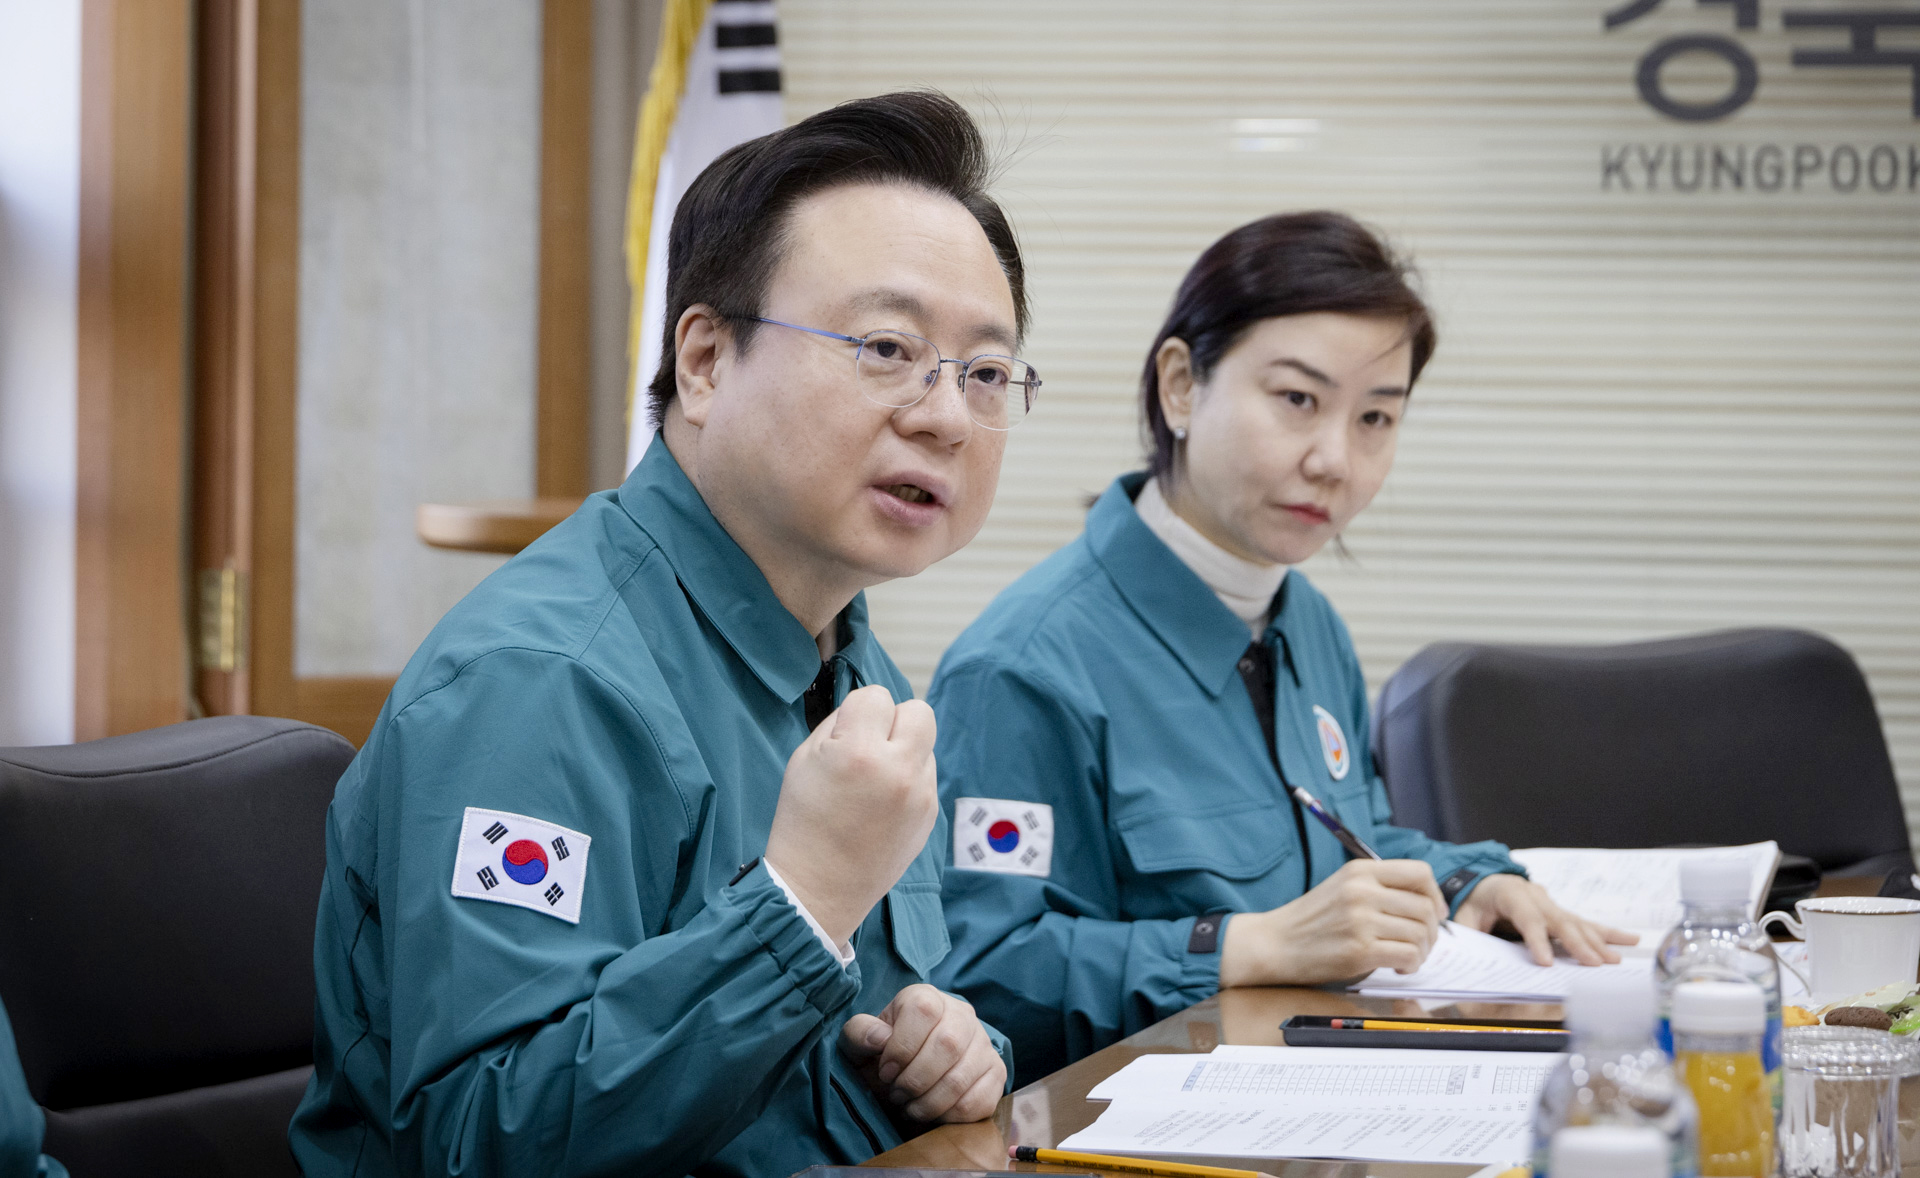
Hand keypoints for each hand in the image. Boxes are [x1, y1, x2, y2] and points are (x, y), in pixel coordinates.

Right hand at [765, 685, 938, 944]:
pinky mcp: (930, 814)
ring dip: (904, 751)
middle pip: (919, 711)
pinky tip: (883, 803)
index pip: (877, 696)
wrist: (819, 887)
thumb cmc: (803, 821)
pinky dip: (909, 779)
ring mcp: (920, 794)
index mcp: (859, 752)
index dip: (859, 711)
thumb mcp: (804, 759)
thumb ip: (839, 725)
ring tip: (874, 780)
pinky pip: (927, 775)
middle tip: (871, 745)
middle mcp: (898, 770)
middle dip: (895, 721)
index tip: (846, 734)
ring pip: (926, 744)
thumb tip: (866, 709)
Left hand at [840, 985, 1004, 1122]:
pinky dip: (949, 1116)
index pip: (923, 1010)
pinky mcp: (996, 1073)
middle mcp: (962, 1014)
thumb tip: (879, 1038)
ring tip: (910, 1106)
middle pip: (948, 1044)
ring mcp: (984, 1044)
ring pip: (961, 1078)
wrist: (910, 1072)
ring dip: (928, 1103)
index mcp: (927, 998)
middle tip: (897, 1094)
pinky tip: (933, 1112)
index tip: (885, 1071)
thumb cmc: (884, 1054)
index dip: (901, 1046)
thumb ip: (860, 1033)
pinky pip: (978, 1101)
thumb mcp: (861, 1042)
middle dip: (914, 1080)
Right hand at [1219, 858, 1448, 986]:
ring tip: (1408, 957)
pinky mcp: (1360, 950)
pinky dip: (1411, 965)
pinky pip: (1408, 955)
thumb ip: (1380, 888)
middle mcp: (1362, 891)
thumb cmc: (1312, 919)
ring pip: (1420, 933)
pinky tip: (1398, 967)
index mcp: (1360, 871)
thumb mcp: (1343, 887)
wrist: (1276, 943)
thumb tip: (1428, 904)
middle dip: (1431, 931)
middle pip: (1424, 907)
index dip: (1435, 895)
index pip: (1420, 872)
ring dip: (1422, 951)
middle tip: (1421, 943)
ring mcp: (1361, 920)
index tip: (1434, 912)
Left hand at [1455, 873, 1639, 964]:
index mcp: (1509, 894)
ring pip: (1577, 923)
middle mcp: (1536, 896)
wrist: (1484, 880)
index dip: (1536, 940)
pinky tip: (1631, 940)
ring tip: (1613, 960)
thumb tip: (1468, 953)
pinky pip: (1586, 923)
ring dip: (1597, 942)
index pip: (1526, 918)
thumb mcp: (1462, 914)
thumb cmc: (1473, 901)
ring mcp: (1552, 903)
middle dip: (1576, 944)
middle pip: (1559, 921)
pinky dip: (1608, 933)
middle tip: (1592, 964)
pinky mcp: (1561, 912)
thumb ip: (1466, 931)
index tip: (1545, 963)